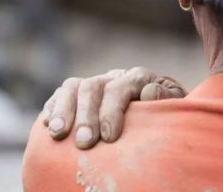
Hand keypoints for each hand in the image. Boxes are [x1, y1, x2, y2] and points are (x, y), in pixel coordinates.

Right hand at [40, 67, 186, 148]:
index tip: (109, 137)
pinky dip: (52, 108)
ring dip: (63, 110)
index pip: (120, 87)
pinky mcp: (77, 96)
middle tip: (85, 143)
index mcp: (138, 78)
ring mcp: (94, 85)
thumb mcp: (175, 107)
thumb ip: (167, 98)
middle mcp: (113, 77)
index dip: (112, 111)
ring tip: (58, 134)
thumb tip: (148, 92)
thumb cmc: (168, 117)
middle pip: (93, 87)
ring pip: (72, 87)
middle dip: (86, 116)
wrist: (160, 116)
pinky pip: (59, 96)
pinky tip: (47, 126)